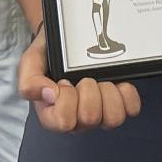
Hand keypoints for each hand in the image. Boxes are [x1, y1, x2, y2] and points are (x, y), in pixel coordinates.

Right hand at [19, 28, 140, 132]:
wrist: (67, 38)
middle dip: (88, 92)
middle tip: (83, 78)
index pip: (64, 122)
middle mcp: (78, 120)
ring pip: (114, 119)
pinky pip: (132, 109)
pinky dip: (127, 94)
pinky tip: (118, 82)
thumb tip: (48, 94)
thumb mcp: (30, 63)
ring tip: (101, 80)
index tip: (63, 81)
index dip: (66, 99)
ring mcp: (100, 114)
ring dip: (108, 94)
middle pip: (91, 118)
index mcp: (54, 116)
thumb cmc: (48, 55)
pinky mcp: (120, 105)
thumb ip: (29, 81)